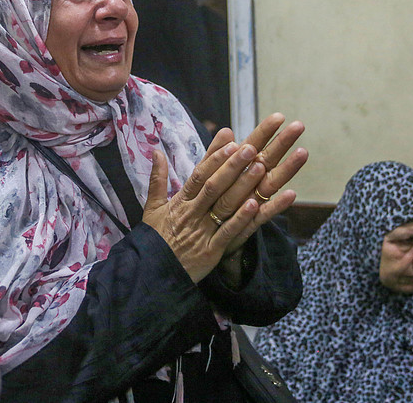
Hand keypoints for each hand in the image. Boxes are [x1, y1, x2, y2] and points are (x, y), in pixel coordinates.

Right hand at [142, 113, 306, 282]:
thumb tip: (156, 151)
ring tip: (260, 168)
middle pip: (214, 186)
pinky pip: (228, 232)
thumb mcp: (152, 207)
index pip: (199, 175)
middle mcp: (192, 213)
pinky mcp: (210, 250)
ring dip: (242, 186)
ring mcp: (202, 231)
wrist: (152, 273)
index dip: (215, 157)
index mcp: (180, 201)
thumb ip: (157, 179)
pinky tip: (257, 204)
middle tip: (250, 148)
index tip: (230, 139)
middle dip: (233, 166)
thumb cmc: (155, 239)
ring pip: (224, 205)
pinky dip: (242, 218)